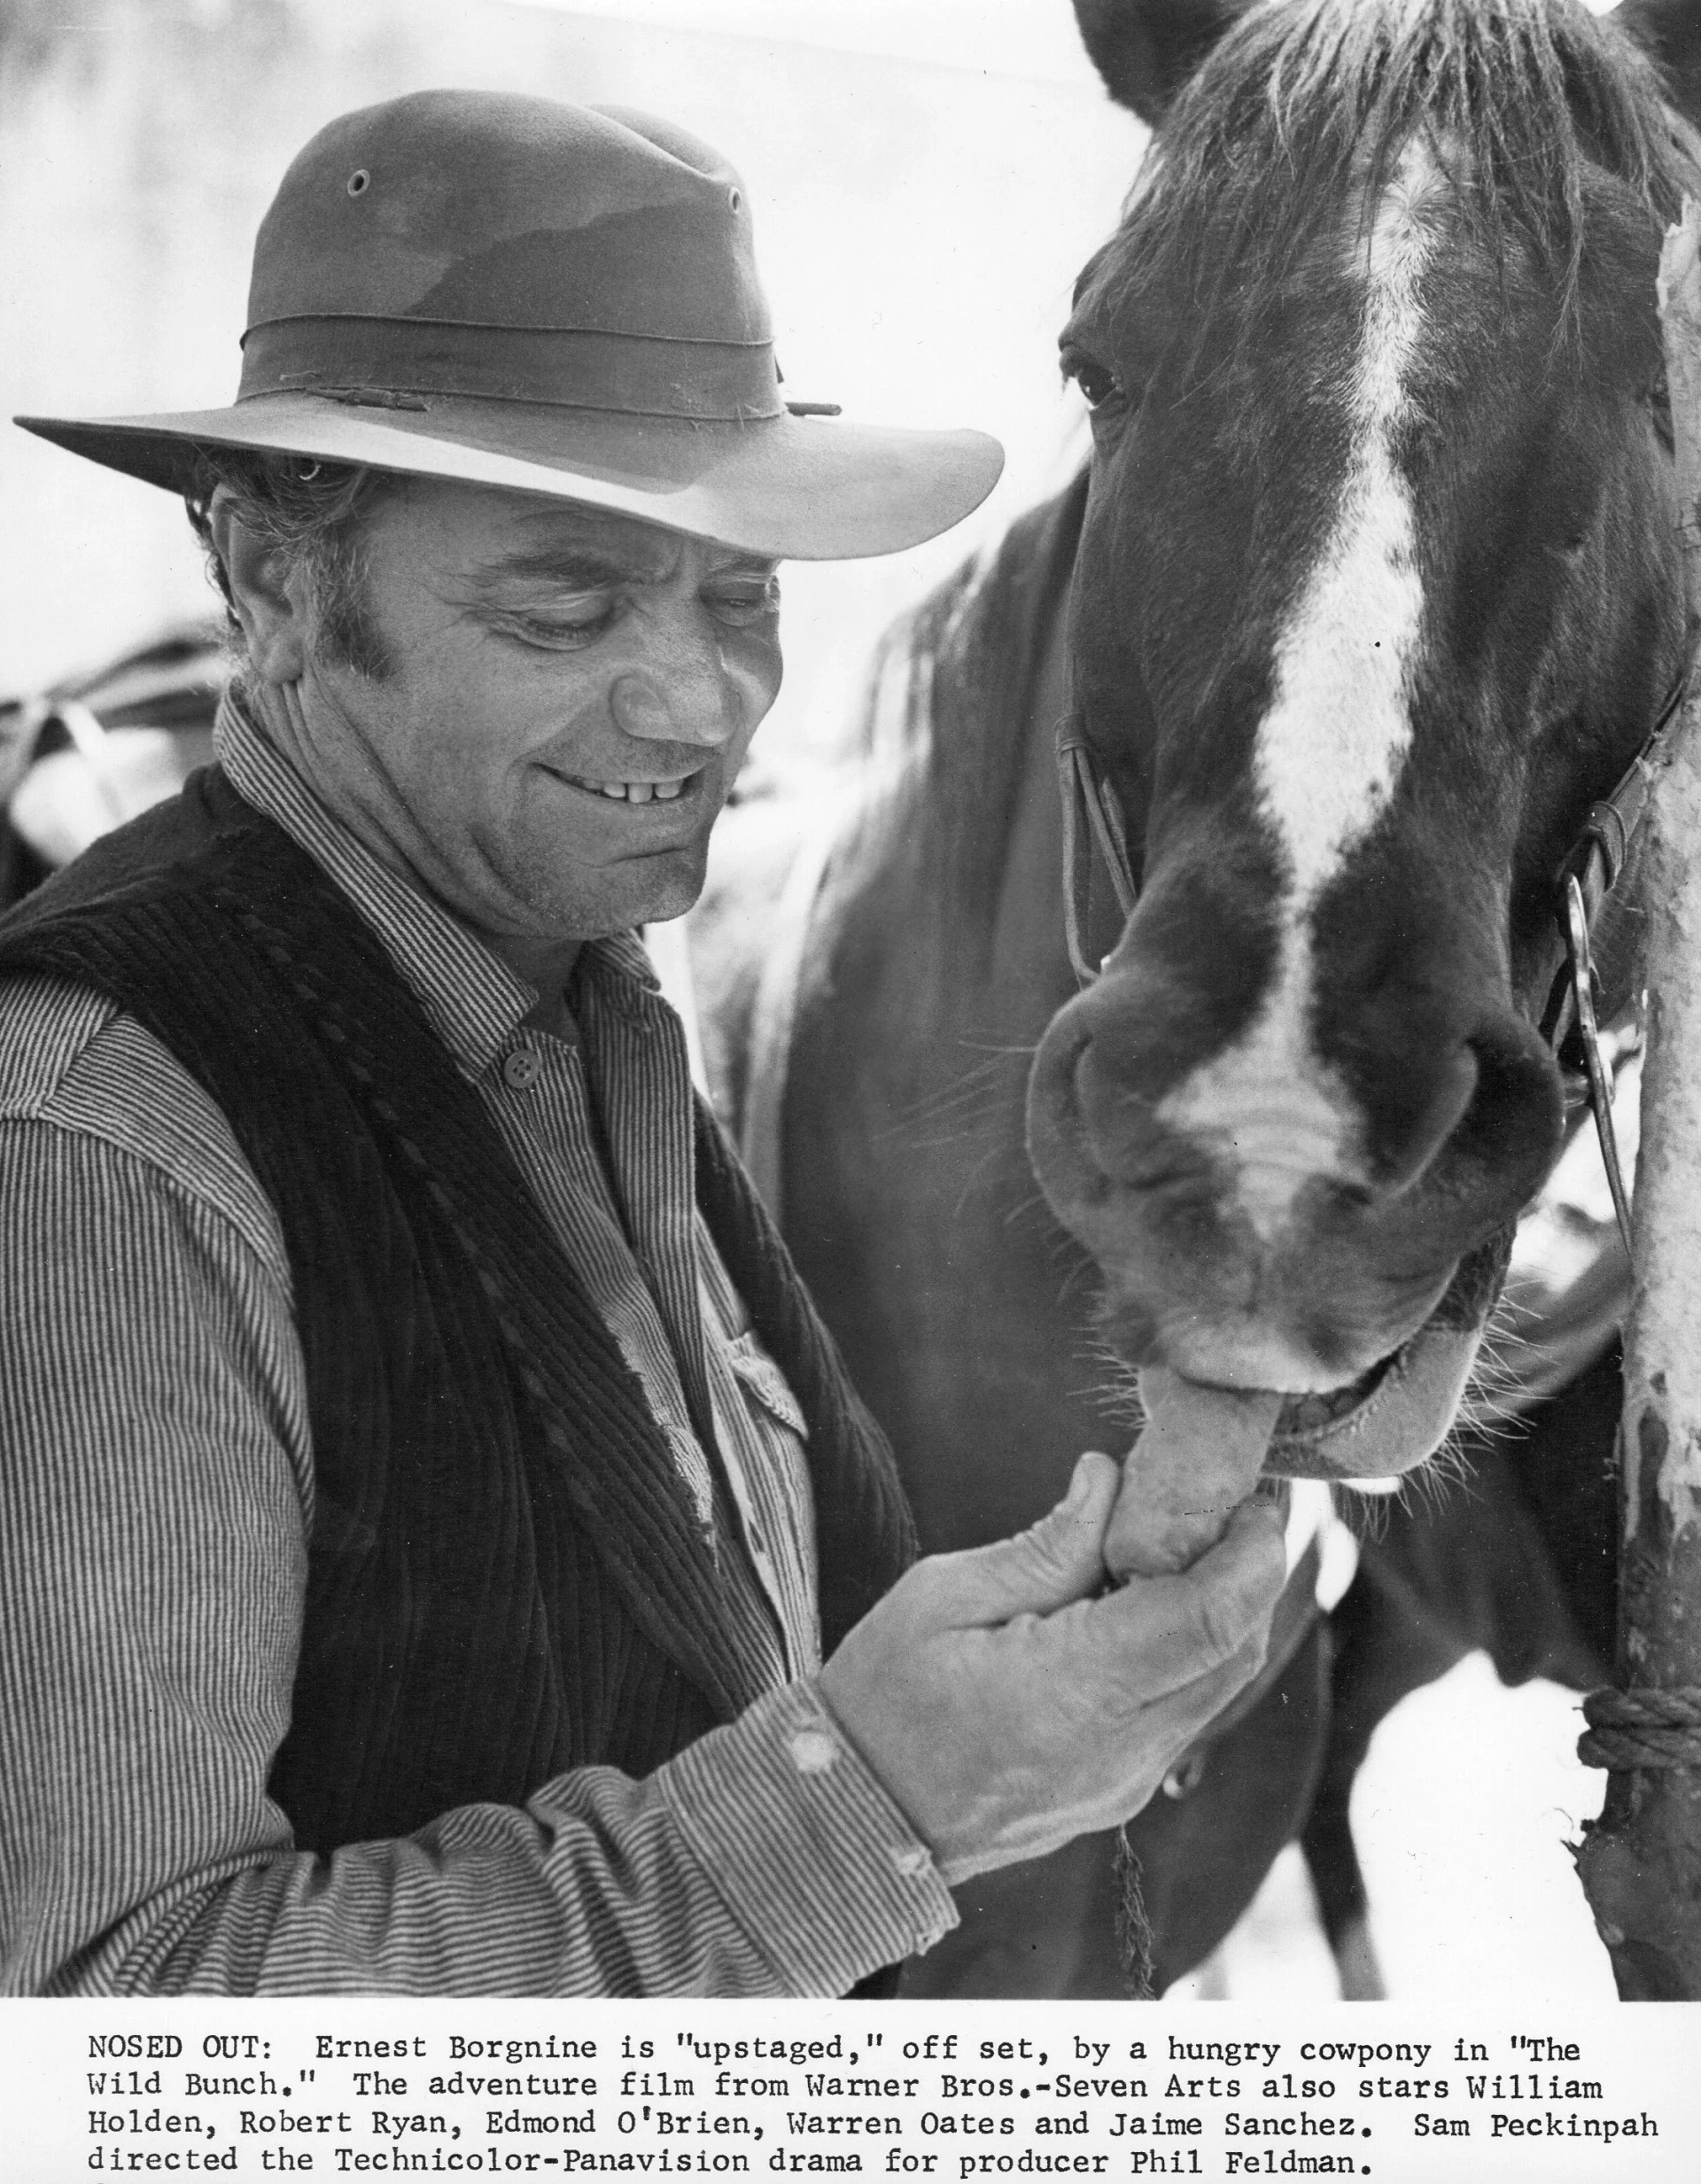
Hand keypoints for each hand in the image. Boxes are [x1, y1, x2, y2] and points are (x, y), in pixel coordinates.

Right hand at [817, 1450, 1284, 1883]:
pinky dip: (1191, 1647)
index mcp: (1073, 1692)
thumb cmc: (879, 1700)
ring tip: (1198, 1536)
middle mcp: (1119, 1749)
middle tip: (1240, 1496)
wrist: (848, 1820)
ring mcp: (1124, 1782)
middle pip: (1235, 1651)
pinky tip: (1153, 1599)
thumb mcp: (944, 1597)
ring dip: (1226, 1608)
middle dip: (1254, 1569)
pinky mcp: (1119, 1792)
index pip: (1206, 1620)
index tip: (1256, 1491)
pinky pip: (1184, 1711)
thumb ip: (1046, 1545)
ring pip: (1218, 1684)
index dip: (1250, 1551)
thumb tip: (1111, 1481)